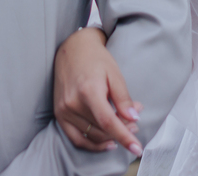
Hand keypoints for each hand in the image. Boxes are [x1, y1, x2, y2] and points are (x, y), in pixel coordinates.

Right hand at [53, 26, 143, 155]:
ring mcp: (64, 110)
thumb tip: (133, 119)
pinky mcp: (59, 114)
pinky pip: (76, 139)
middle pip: (102, 129)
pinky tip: (107, 142)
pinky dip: (92, 144)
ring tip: (124, 127)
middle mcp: (73, 103)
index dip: (124, 137)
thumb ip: (123, 99)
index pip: (108, 121)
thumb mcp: (115, 74)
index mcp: (88, 90)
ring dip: (110, 137)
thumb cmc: (96, 59)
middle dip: (122, 131)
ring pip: (91, 136)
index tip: (137, 148)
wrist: (72, 49)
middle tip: (134, 123)